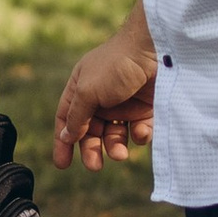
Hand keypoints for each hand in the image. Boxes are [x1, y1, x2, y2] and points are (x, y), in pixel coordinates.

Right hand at [54, 13, 158, 171]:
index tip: (62, 164)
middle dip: (91, 150)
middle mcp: (101, 97)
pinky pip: (138, 130)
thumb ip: (76, 116)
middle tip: (94, 166)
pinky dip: (139, 135)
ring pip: (115, 135)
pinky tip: (141, 131)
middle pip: (90, 132)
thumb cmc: (115, 66)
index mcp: (81, 89)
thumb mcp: (87, 91)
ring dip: (115, 147)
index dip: (63, 141)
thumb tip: (65, 137)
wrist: (155, 51)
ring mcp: (124, 103)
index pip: (67, 119)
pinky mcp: (146, 108)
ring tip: (120, 154)